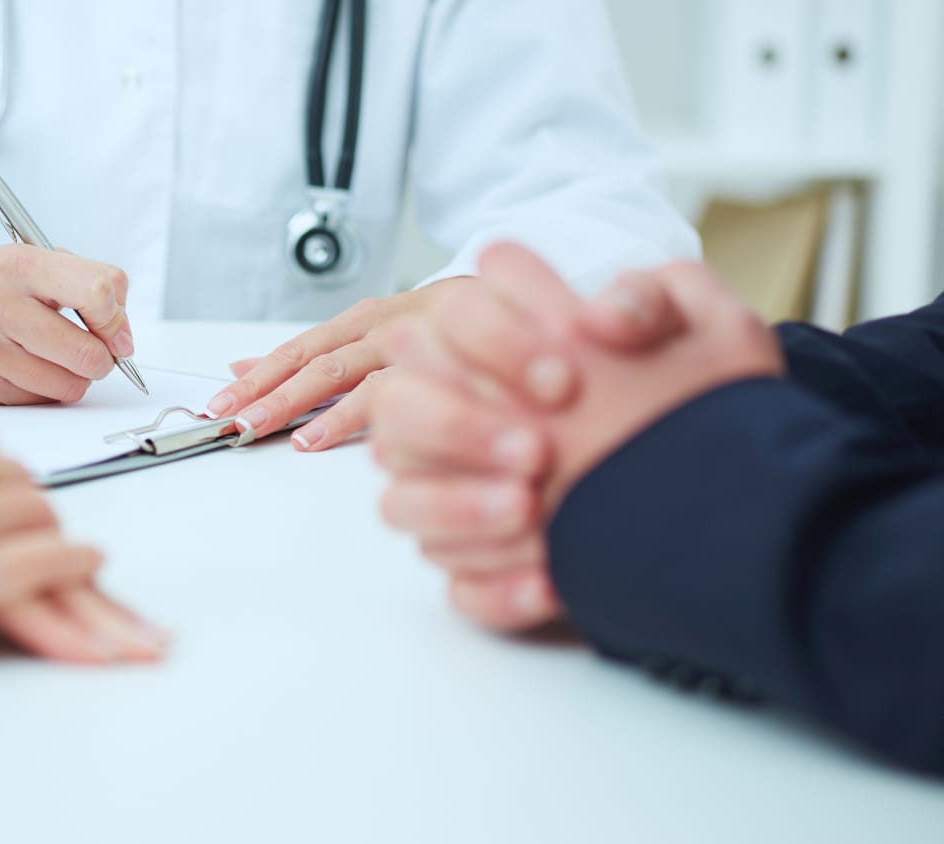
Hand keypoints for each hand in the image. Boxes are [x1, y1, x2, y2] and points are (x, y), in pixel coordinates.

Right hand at [0, 244, 134, 404]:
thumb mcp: (39, 265)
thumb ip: (93, 287)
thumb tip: (123, 340)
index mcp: (20, 265)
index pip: (98, 292)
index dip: (116, 320)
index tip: (113, 330)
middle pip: (87, 353)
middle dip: (100, 359)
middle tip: (88, 351)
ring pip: (68, 385)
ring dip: (73, 378)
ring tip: (54, 359)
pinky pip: (39, 401)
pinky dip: (43, 390)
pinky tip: (25, 369)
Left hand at [204, 285, 457, 450]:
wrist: (516, 303)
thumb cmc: (439, 329)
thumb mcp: (367, 335)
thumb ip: (309, 354)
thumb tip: (238, 365)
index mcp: (358, 324)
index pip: (294, 352)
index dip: (255, 378)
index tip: (219, 405)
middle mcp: (379, 329)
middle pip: (314, 362)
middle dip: (270, 395)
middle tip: (235, 424)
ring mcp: (412, 343)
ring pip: (351, 374)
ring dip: (313, 408)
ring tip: (281, 436)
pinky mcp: (444, 363)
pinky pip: (400, 389)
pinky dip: (363, 415)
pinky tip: (338, 439)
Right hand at [371, 243, 782, 631]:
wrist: (736, 499)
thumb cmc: (699, 409)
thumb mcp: (709, 335)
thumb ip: (656, 301)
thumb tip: (606, 314)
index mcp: (501, 351)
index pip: (448, 319)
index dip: (491, 340)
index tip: (564, 378)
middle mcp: (461, 420)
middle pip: (399, 406)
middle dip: (457, 426)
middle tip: (537, 448)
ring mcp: (459, 499)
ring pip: (402, 503)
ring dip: (458, 507)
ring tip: (531, 512)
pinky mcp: (483, 570)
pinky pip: (457, 587)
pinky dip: (496, 589)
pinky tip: (550, 580)